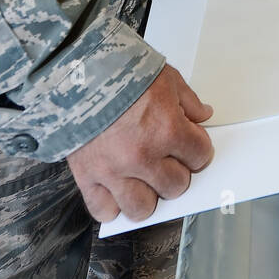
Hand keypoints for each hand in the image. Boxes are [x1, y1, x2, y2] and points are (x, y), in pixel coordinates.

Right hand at [67, 64, 213, 222]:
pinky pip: (103, 210)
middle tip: (168, 159)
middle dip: (176, 172)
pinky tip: (117, 190)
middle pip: (175, 186)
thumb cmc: (120, 69)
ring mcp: (113, 170)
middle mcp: (142, 156)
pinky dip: (112, 205)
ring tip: (144, 180)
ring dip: (147, 196)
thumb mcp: (166, 77)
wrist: (76, 70)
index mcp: (167, 129)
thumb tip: (203, 115)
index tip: (191, 144)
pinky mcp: (86, 176)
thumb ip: (189, 100)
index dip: (197, 148)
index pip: (199, 155)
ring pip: (142, 208)